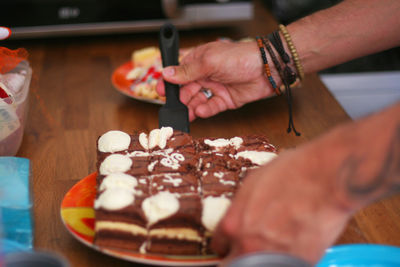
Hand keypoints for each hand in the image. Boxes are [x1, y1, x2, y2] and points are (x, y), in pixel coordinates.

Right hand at [156, 40, 275, 120]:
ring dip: (191, 107)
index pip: (179, 73)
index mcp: (199, 61)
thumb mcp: (209, 62)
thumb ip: (188, 71)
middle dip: (180, 99)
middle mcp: (205, 75)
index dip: (169, 83)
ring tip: (187, 114)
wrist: (267, 69)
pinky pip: (211, 107)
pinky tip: (201, 111)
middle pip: (186, 90)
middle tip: (175, 108)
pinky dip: (205, 110)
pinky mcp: (225, 100)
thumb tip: (166, 74)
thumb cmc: (240, 58)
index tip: (160, 92)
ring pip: (197, 100)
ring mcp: (215, 88)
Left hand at [211, 144, 351, 265]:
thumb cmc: (292, 173)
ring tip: (277, 244)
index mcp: (233, 225)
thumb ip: (240, 208)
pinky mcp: (299, 263)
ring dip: (264, 259)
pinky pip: (287, 265)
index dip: (228, 243)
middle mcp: (249, 246)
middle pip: (234, 264)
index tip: (235, 241)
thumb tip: (241, 216)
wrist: (326, 179)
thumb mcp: (252, 183)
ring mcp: (273, 258)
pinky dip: (288, 259)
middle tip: (253, 247)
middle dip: (241, 255)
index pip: (219, 246)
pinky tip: (295, 244)